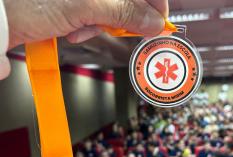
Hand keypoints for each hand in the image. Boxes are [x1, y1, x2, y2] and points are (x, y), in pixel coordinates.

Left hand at [4, 0, 167, 48]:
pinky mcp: (75, 5)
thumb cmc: (28, 1)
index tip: (158, 23)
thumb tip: (154, 22)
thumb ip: (124, 12)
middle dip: (122, 19)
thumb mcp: (84, 6)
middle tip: (118, 31)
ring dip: (101, 26)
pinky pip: (95, 17)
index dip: (154, 3)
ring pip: (112, 10)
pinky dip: (88, 28)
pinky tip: (74, 32)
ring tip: (82, 30)